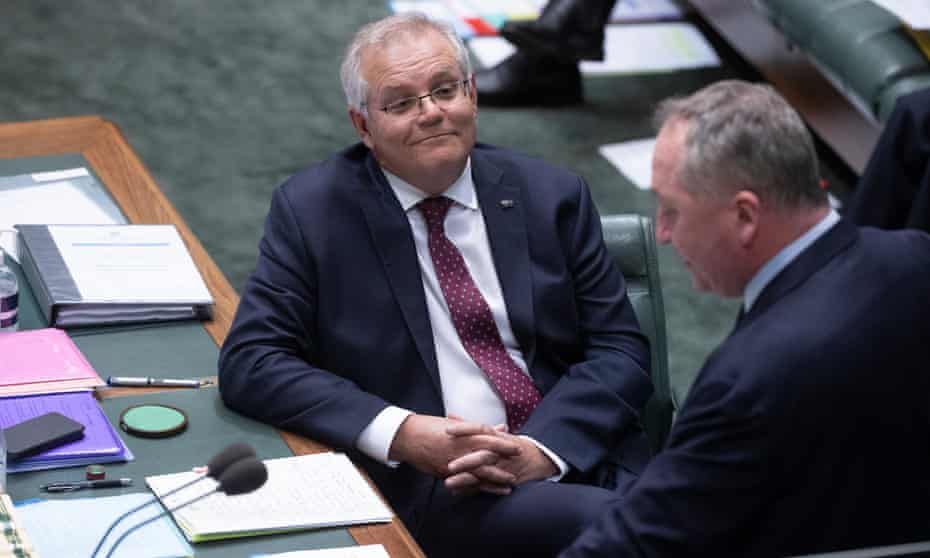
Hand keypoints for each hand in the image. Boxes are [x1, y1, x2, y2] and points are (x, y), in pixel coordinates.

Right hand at [388, 414, 521, 479]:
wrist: (407, 437)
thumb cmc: (430, 426)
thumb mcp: (456, 424)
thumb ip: (478, 428)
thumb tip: (500, 428)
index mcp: (462, 434)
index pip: (488, 439)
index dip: (504, 444)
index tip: (518, 447)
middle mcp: (459, 449)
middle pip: (486, 458)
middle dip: (503, 464)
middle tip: (518, 469)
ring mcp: (452, 463)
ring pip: (478, 473)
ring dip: (495, 480)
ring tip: (509, 484)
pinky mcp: (445, 473)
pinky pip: (464, 483)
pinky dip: (478, 488)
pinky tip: (488, 491)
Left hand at [443, 423, 558, 494]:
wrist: (538, 459)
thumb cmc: (510, 444)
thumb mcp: (495, 433)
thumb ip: (471, 427)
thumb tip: (450, 416)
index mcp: (497, 436)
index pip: (480, 429)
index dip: (465, 429)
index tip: (447, 430)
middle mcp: (500, 452)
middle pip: (483, 455)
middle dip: (466, 461)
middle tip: (448, 465)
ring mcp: (503, 468)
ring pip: (483, 474)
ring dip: (466, 480)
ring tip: (448, 483)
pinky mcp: (504, 481)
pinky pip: (486, 487)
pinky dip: (472, 490)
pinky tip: (457, 492)